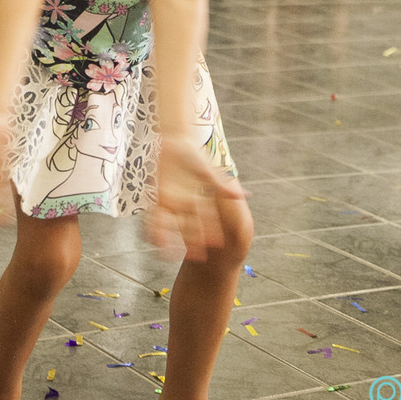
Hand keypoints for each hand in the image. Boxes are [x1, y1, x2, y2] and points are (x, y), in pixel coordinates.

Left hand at [148, 133, 244, 260]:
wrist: (175, 142)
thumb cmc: (194, 154)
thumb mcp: (209, 172)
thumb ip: (222, 185)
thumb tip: (244, 195)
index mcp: (199, 199)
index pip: (208, 219)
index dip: (213, 231)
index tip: (219, 244)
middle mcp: (185, 204)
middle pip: (191, 226)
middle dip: (195, 241)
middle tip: (199, 257)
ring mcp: (171, 202)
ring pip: (174, 226)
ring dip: (174, 240)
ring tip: (174, 256)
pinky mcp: (159, 198)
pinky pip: (156, 217)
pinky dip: (156, 229)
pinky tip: (155, 241)